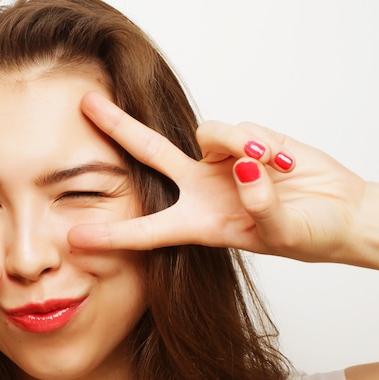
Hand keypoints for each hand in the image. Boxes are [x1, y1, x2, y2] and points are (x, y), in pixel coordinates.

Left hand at [70, 92, 376, 267]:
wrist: (342, 214)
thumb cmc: (310, 235)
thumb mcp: (282, 235)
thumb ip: (262, 207)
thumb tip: (246, 170)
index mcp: (198, 225)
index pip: (147, 231)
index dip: (112, 235)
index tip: (74, 238)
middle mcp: (200, 189)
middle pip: (150, 153)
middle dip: (119, 127)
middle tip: (87, 103)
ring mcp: (222, 161)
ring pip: (208, 133)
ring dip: (236, 146)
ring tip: (271, 171)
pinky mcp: (249, 139)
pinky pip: (240, 129)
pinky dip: (259, 143)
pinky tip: (282, 162)